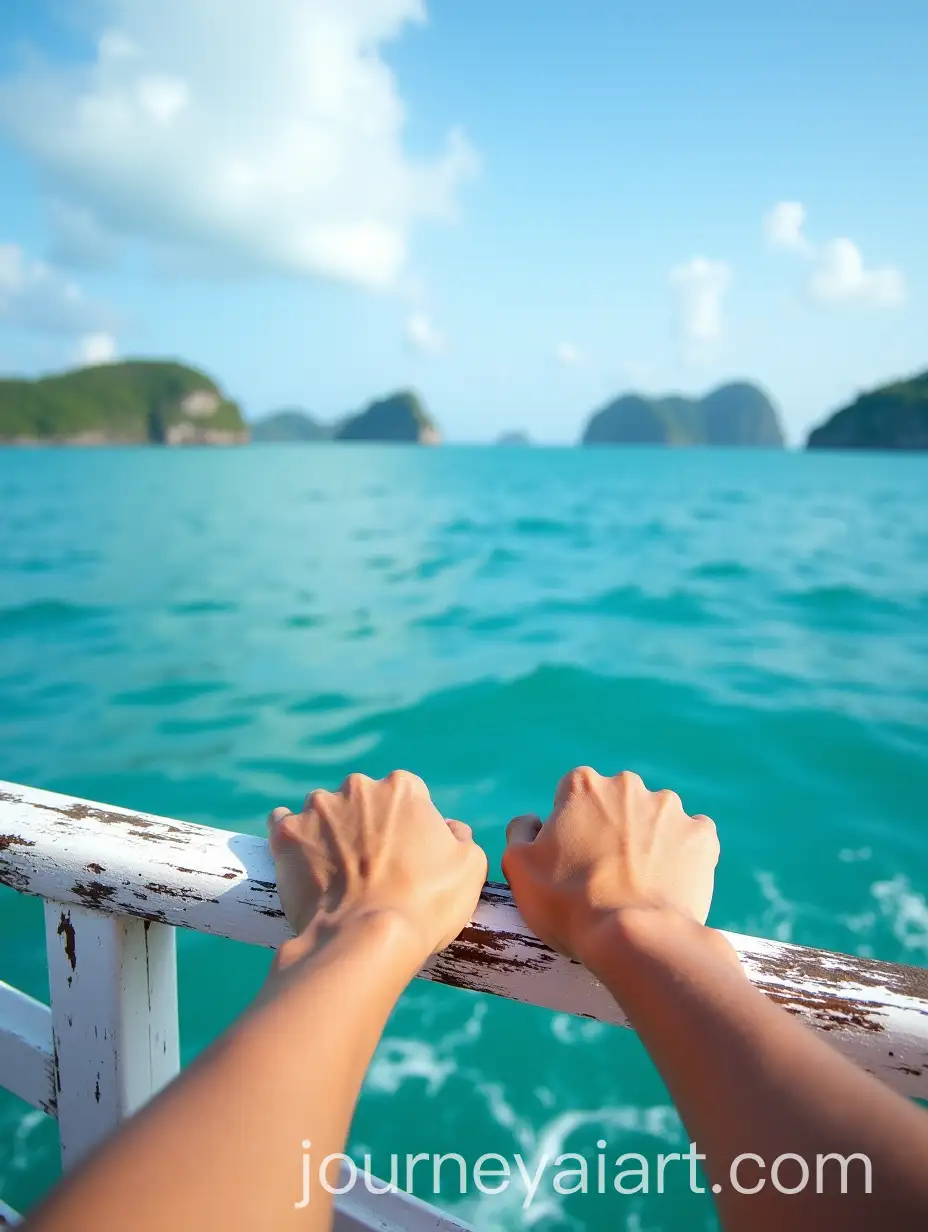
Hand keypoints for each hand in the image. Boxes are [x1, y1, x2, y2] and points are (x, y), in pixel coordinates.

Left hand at [267, 770, 486, 963]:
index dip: (408, 829)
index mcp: (402, 787)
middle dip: (367, 827)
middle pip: (363, 802)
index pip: (407, 798)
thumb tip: (448, 828)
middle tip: (373, 869)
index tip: (407, 857)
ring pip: (324, 812)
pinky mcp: (286, 835)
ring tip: (338, 875)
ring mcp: (317, 808)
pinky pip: (283, 824)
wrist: (368, 938)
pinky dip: (292, 839)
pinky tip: (301, 860)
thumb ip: (460, 835)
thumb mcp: (470, 867)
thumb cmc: (427, 903)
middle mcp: (357, 787)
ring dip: (330, 833)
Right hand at [502, 767, 719, 963]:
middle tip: (603, 875)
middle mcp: (627, 785)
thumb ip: (520, 831)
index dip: (570, 830)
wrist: (634, 938)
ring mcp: (670, 809)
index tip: (572, 862)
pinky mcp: (702, 836)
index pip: (572, 797)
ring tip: (638, 885)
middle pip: (614, 804)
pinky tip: (668, 884)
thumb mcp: (518, 867)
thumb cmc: (568, 904)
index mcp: (583, 785)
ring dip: (646, 841)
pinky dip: (681, 856)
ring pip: (653, 820)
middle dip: (610, 830)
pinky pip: (691, 839)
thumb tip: (533, 821)